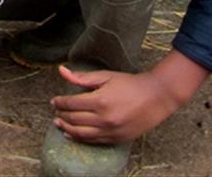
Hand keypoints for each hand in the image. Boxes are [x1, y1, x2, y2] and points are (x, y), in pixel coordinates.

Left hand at [50, 65, 180, 143]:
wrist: (157, 96)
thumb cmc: (131, 84)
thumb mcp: (105, 76)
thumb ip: (82, 77)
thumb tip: (61, 70)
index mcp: (100, 101)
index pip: (71, 104)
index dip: (60, 102)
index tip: (54, 101)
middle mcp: (105, 118)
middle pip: (74, 119)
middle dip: (61, 115)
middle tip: (56, 111)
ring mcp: (112, 131)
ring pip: (81, 133)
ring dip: (66, 129)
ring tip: (58, 123)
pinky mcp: (118, 138)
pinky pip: (94, 141)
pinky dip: (80, 138)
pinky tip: (72, 135)